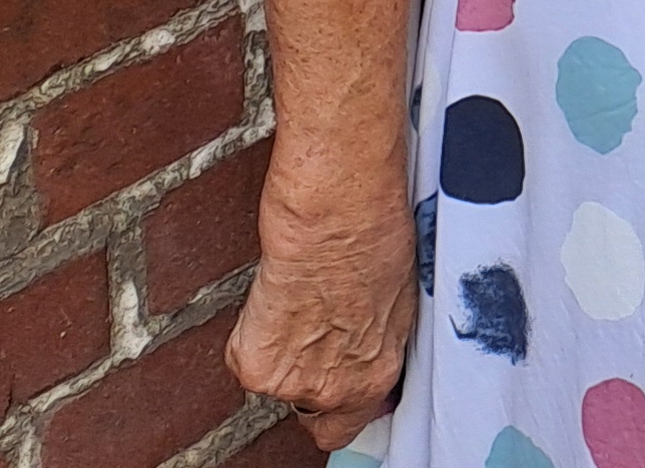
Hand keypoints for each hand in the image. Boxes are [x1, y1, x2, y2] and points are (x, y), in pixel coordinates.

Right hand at [228, 191, 415, 449]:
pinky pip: (246, 356)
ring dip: (282, 349)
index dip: (341, 409)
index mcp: (375, 376)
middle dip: (310, 376)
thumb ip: (378, 342)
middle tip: (316, 329)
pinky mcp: (251, 364)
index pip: (348, 427)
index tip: (338, 391)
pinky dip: (254, 330)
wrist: (334, 217)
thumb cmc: (375, 241)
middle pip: (310, 407)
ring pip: (276, 379)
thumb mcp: (398, 299)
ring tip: (302, 300)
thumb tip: (369, 351)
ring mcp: (287, 382)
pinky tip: (279, 295)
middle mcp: (332, 390)